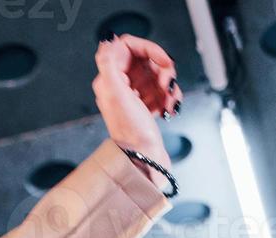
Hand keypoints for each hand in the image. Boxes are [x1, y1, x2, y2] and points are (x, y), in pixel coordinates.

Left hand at [93, 34, 180, 184]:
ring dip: (169, 86)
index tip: (163, 60)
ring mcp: (132, 95)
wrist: (142, 158)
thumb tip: (107, 43)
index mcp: (108, 79)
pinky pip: (161, 90)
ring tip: (169, 102)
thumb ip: (109, 65)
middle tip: (168, 84)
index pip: (127, 46)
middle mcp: (118, 85)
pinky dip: (169, 97)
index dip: (149, 49)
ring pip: (157, 74)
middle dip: (163, 69)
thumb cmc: (131, 131)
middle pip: (146, 59)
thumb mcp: (117, 94)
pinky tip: (168, 109)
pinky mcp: (144, 105)